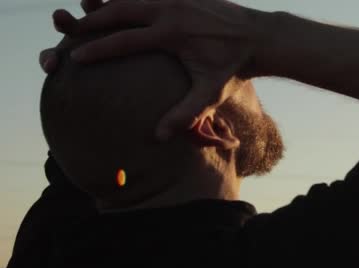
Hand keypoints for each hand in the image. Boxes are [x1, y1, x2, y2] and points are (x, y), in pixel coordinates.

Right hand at [45, 0, 268, 139]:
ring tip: (88, 10)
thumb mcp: (210, 94)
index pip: (124, 40)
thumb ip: (184, 114)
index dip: (97, 49)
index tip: (75, 56)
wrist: (260, 38)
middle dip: (93, 20)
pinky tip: (121, 4)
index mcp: (172, 34)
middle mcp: (171, 9)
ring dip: (109, 3)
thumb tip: (157, 136)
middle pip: (120, 9)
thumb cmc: (234, 68)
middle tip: (71, 30)